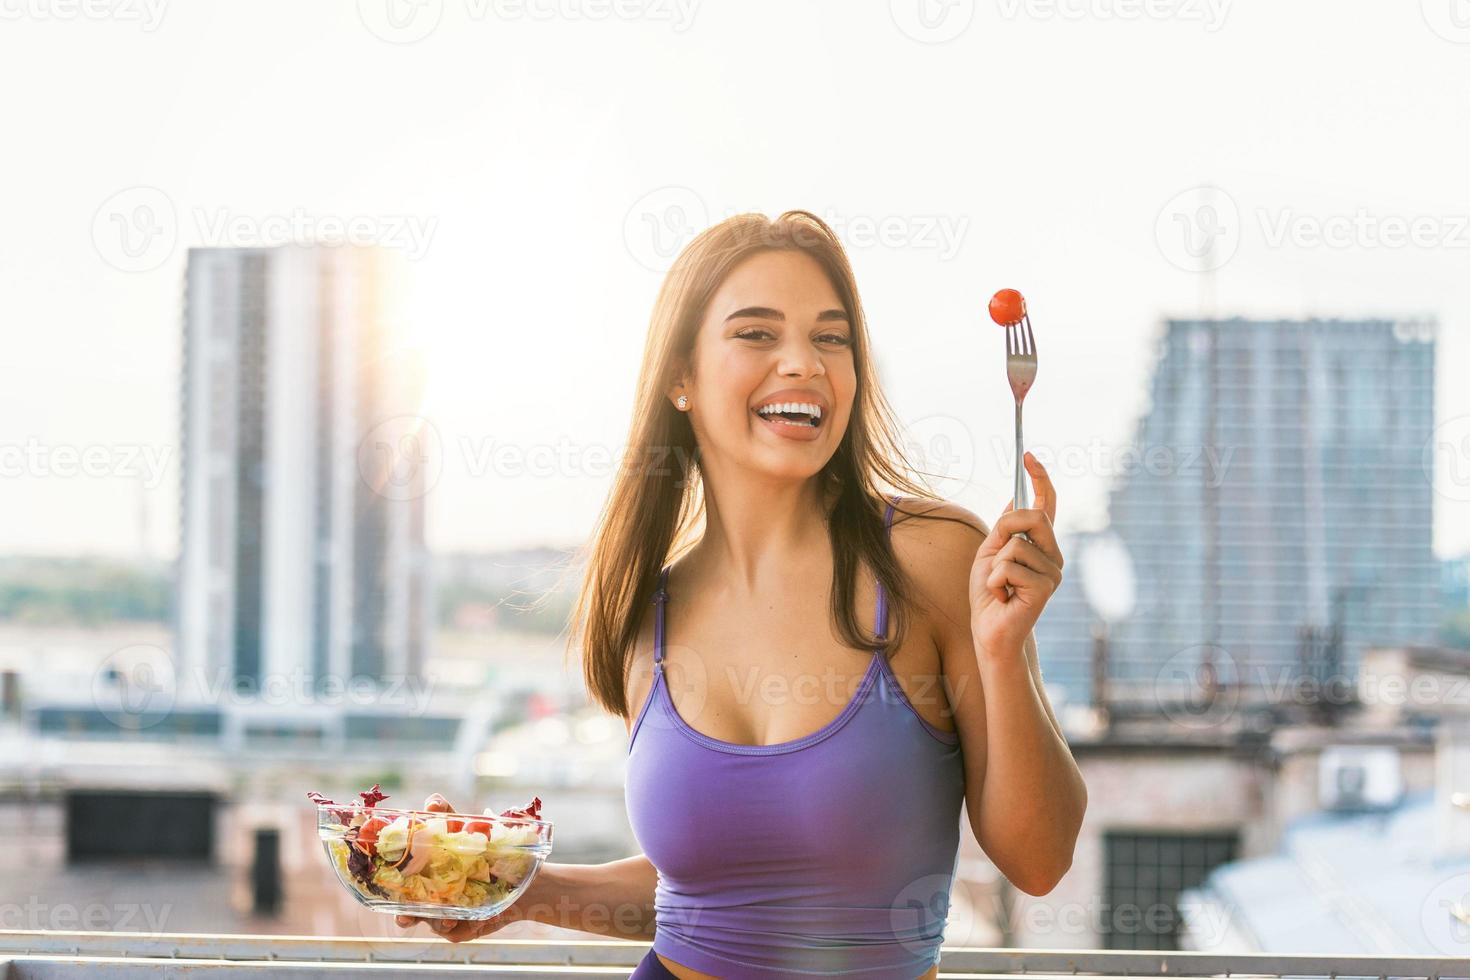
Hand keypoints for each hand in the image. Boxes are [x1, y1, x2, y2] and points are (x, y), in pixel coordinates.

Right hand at [394, 793, 525, 943]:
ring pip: (430, 922)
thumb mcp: (466, 827)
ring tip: (441, 920)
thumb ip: (446, 814)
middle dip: (403, 914)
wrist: (520, 874)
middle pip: (405, 910)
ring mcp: (443, 914)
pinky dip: (456, 926)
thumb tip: (431, 804)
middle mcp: (428, 895)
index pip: (396, 880)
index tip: (382, 883)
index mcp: (422, 872)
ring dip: (432, 921)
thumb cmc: (486, 848)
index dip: (386, 883)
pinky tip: (461, 922)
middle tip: (405, 915)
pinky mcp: (461, 928)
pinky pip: (454, 931)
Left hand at [969, 452, 1063, 659]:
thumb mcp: (990, 554)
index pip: (1046, 504)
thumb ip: (1005, 530)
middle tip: (994, 555)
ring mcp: (1053, 571)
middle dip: (1005, 529)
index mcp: (1041, 545)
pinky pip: (1009, 566)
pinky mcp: (1045, 587)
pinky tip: (1002, 597)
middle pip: (1033, 516)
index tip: (1028, 455)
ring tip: (1000, 586)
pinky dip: (995, 581)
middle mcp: (1053, 555)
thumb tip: (1015, 501)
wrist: (990, 631)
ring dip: (996, 566)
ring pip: (1016, 544)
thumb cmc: (990, 595)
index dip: (1040, 478)